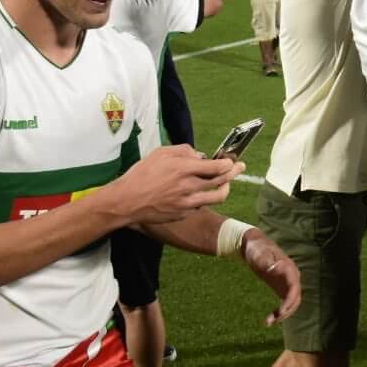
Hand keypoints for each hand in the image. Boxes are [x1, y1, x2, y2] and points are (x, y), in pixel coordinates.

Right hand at [108, 145, 243, 225]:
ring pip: (217, 197)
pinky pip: (201, 206)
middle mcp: (189, 187)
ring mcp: (187, 203)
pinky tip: (200, 193)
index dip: (228, 163)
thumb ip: (184, 151)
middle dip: (234, 173)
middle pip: (222, 181)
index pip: (217, 166)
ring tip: (226, 184)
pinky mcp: (183, 214)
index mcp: (184, 169)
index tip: (231, 160)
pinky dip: (204, 198)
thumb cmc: (142, 174)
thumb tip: (201, 156)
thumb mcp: (161, 153)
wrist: (126, 201)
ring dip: (225, 188)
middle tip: (240, 168)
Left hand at [239, 228, 302, 325]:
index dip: (289, 301)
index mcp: (289, 268)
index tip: (280, 312)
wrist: (254, 246)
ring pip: (292, 303)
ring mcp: (288, 282)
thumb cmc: (257, 248)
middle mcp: (292, 277)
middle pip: (295, 298)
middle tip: (271, 321)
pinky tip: (269, 319)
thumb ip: (268, 260)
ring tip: (268, 322)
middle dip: (286, 311)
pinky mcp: (282, 287)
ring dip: (283, 314)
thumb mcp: (260, 254)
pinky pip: (285, 302)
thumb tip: (277, 268)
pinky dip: (280, 312)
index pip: (294, 288)